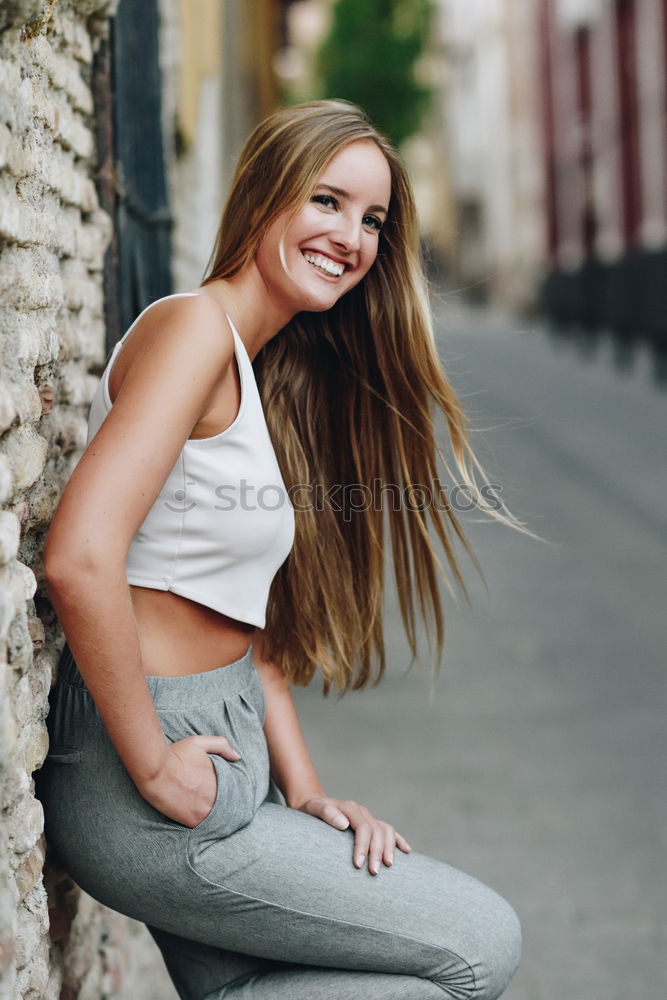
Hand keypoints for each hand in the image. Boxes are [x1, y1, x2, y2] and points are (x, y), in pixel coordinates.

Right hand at [139, 734, 240, 826]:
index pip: (230, 789)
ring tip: (198, 805)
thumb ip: (221, 746)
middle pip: (222, 803)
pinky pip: (202, 825)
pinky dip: (199, 820)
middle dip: (215, 800)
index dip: (222, 788)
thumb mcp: (200, 743)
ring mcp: (205, 811)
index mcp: (220, 780)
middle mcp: (216, 797)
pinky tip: (191, 813)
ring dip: (209, 811)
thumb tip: (237, 757)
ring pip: (214, 815)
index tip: (213, 786)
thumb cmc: (175, 755)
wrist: (155, 771)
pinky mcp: (193, 821)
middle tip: (203, 796)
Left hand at [297, 796, 411, 874]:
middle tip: (373, 872)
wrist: (314, 806)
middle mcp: (362, 812)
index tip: (358, 864)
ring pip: (386, 831)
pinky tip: (406, 851)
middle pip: (376, 832)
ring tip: (388, 866)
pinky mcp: (372, 824)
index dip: (363, 846)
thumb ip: (326, 813)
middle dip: (377, 852)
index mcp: (351, 808)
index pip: (363, 828)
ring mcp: (369, 817)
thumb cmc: (311, 811)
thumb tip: (344, 824)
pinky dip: (399, 840)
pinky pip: (390, 831)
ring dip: (389, 848)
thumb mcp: (314, 809)